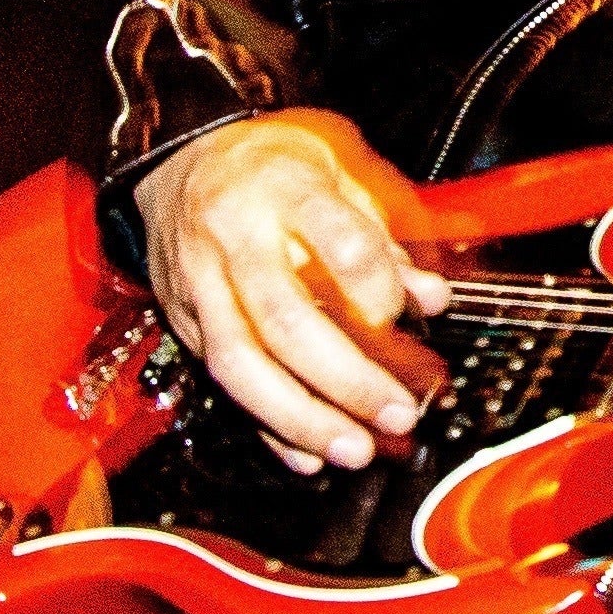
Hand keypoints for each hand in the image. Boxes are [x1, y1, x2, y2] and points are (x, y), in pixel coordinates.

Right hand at [133, 113, 448, 473]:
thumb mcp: (339, 173)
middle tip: (397, 414)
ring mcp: (201, 281)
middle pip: (287, 319)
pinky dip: (264, 426)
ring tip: (353, 451)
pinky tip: (305, 455)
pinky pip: (219, 381)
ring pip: (242, 362)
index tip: (408, 315)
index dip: (380, 290)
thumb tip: (431, 298)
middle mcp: (236, 237)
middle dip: (347, 380)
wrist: (181, 158)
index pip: (342, 244)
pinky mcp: (183, 317)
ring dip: (301, 418)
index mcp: (286, 188)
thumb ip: (386, 237)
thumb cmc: (270, 166)